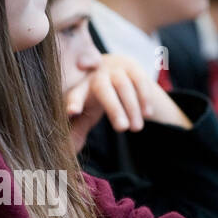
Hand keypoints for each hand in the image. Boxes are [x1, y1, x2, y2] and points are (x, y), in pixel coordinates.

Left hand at [64, 53, 189, 151]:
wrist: (113, 69)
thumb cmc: (95, 98)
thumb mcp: (86, 112)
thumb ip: (78, 130)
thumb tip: (69, 152)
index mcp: (81, 88)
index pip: (74, 95)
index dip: (73, 102)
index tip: (72, 112)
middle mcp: (96, 76)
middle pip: (103, 90)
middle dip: (113, 109)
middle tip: (122, 129)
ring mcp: (114, 69)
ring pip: (123, 86)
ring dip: (132, 108)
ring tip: (136, 128)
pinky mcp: (131, 66)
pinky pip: (139, 80)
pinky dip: (144, 98)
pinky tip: (147, 114)